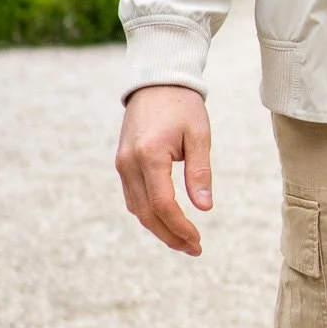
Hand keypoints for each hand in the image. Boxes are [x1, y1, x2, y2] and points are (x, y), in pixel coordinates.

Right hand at [115, 84, 212, 255]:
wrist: (157, 79)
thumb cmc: (183, 104)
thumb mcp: (199, 134)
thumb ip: (200, 171)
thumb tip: (205, 208)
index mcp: (150, 154)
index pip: (163, 205)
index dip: (180, 227)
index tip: (198, 241)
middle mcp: (129, 163)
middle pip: (147, 213)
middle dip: (170, 235)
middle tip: (194, 248)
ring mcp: (122, 163)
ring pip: (137, 209)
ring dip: (158, 228)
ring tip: (183, 239)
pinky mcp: (122, 162)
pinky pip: (133, 197)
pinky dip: (148, 212)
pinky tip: (166, 219)